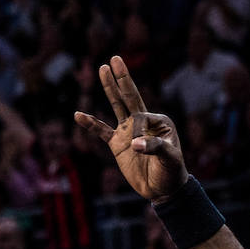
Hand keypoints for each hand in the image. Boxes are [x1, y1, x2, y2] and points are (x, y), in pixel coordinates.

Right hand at [74, 56, 188, 203]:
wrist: (162, 190)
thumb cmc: (171, 172)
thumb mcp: (169, 159)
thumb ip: (154, 147)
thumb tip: (133, 142)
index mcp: (159, 121)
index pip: (142, 116)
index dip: (137, 131)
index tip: (139, 148)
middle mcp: (143, 122)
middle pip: (129, 96)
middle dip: (122, 78)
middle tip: (114, 58)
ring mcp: (128, 131)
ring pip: (116, 106)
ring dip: (109, 89)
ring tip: (102, 68)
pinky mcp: (117, 143)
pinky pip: (101, 131)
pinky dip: (90, 123)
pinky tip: (78, 114)